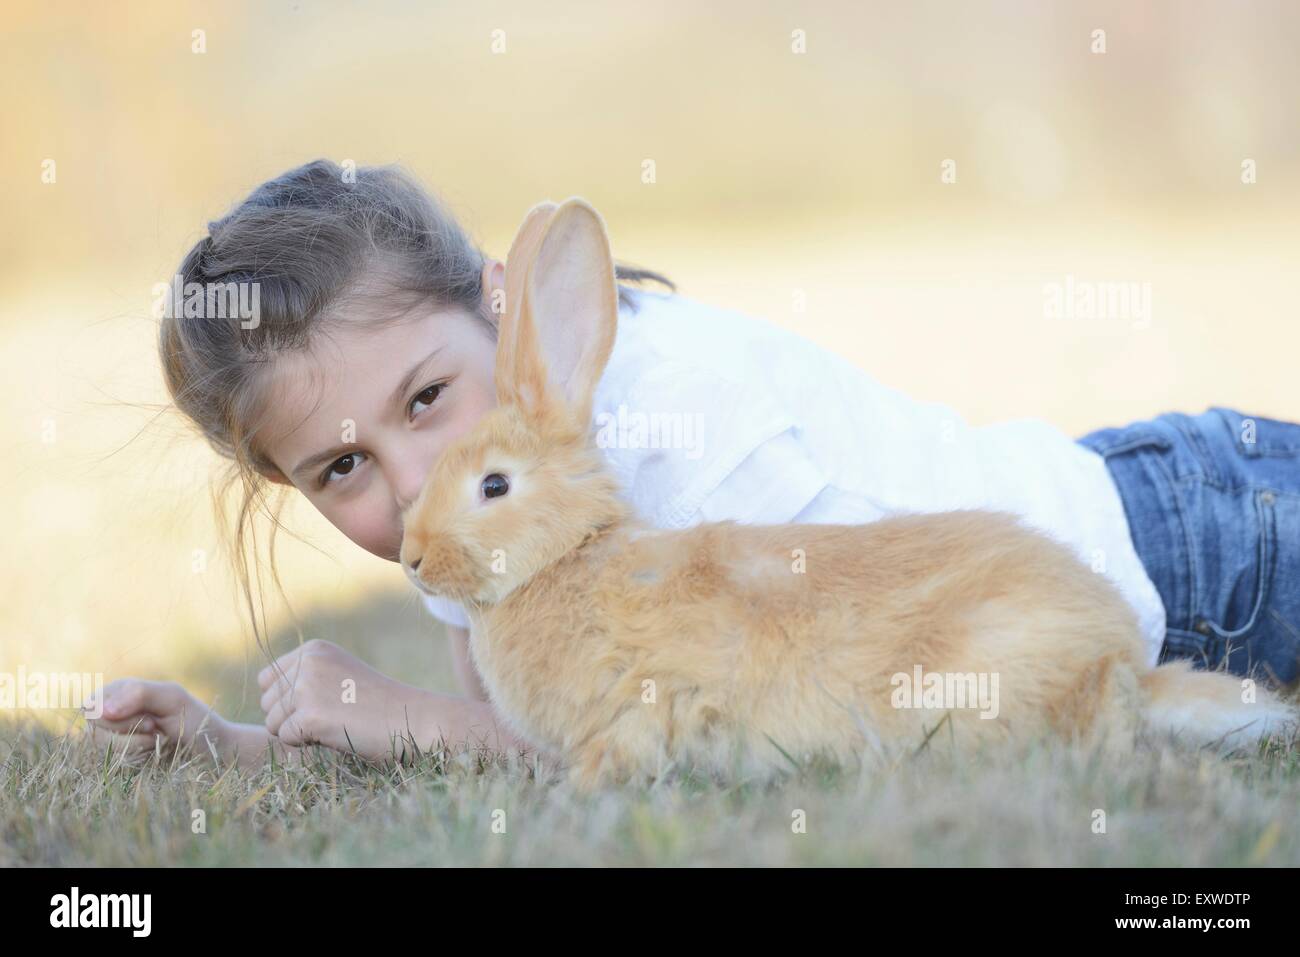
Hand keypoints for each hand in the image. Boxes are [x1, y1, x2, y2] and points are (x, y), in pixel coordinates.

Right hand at [84, 679, 231, 761]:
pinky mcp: (117, 759)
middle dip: (130, 735)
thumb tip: (97, 708)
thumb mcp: (172, 699)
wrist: (212, 750)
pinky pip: (111, 765)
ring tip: (158, 740)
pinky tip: (153, 753)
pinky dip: (136, 761)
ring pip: (102, 750)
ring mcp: (111, 738)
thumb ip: (138, 694)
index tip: (151, 720)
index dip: (119, 719)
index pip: (92, 708)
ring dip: (136, 748)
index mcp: (118, 691)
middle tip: (156, 729)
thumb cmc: (194, 719)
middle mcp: (109, 713)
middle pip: (94, 732)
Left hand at [258, 639, 431, 760]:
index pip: (268, 679)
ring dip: (297, 731)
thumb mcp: (339, 675)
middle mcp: (307, 663)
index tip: (323, 702)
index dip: (287, 699)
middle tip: (332, 716)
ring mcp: (307, 688)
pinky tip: (334, 734)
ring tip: (333, 724)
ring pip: (271, 722)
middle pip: (267, 702)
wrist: (410, 718)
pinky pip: (285, 738)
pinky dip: (306, 744)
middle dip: (290, 717)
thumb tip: (263, 692)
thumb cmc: (378, 702)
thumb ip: (305, 676)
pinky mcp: (309, 716)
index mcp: (313, 650)